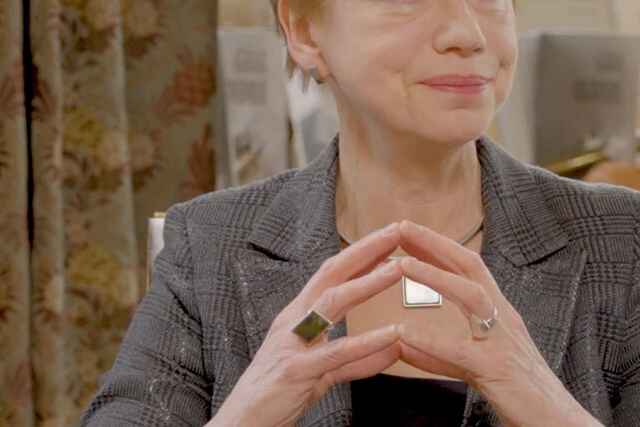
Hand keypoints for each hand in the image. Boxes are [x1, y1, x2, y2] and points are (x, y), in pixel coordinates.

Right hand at [209, 223, 403, 426]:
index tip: (388, 236)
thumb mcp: (321, 369)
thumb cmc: (277, 393)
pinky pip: (338, 353)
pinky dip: (367, 342)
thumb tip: (393, 347)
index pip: (332, 273)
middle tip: (396, 232)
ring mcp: (293, 344)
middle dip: (365, 250)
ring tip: (398, 270)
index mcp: (298, 315)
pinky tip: (392, 334)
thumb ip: (357, 358)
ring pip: (333, 303)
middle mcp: (294, 321)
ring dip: (368, 283)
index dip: (360, 252)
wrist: (241, 423)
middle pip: (332, 274)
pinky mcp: (297, 371)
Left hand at [393, 221, 599, 426]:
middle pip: (470, 267)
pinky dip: (429, 340)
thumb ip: (439, 353)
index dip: (440, 247)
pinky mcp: (498, 370)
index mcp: (499, 314)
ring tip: (402, 264)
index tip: (410, 232)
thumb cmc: (521, 392)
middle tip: (401, 226)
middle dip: (436, 244)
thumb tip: (403, 342)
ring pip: (470, 296)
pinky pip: (460, 352)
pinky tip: (403, 332)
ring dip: (435, 276)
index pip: (469, 268)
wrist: (558, 422)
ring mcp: (502, 341)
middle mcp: (503, 318)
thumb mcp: (476, 366)